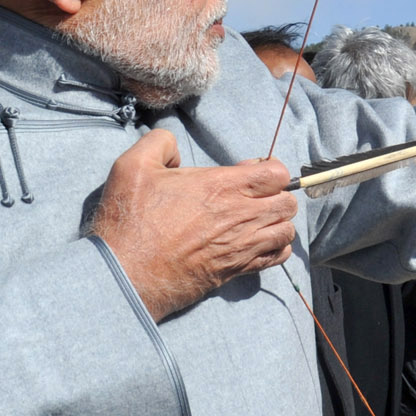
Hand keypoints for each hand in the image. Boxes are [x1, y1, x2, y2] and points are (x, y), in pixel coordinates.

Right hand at [91, 131, 297, 320]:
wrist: (126, 273)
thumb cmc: (129, 220)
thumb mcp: (132, 164)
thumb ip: (160, 143)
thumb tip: (176, 148)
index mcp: (222, 186)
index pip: (277, 173)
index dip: (270, 168)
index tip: (251, 172)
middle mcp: (240, 216)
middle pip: (288, 202)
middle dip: (277, 194)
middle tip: (254, 196)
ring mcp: (242, 246)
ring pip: (287, 231)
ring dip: (277, 222)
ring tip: (257, 219)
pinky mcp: (236, 270)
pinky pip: (277, 258)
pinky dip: (275, 248)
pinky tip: (257, 242)